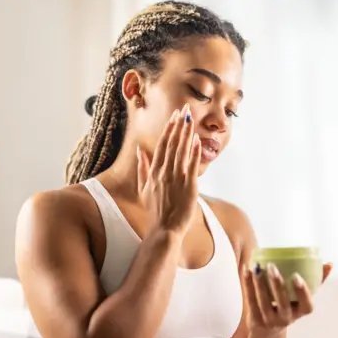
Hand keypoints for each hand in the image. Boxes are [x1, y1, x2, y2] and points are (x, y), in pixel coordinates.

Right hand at [137, 104, 200, 236]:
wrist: (165, 229)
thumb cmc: (155, 210)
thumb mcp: (143, 188)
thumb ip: (142, 168)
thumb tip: (140, 150)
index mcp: (154, 171)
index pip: (162, 145)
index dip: (169, 129)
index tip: (174, 116)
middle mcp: (165, 171)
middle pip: (172, 143)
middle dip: (179, 124)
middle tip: (185, 108)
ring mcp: (177, 178)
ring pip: (182, 150)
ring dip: (186, 132)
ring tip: (190, 118)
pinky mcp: (189, 185)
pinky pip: (192, 164)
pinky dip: (194, 151)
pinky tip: (197, 139)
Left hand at [244, 263, 332, 337]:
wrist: (267, 331)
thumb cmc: (288, 307)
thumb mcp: (301, 298)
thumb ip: (315, 281)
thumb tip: (329, 264)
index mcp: (300, 312)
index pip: (306, 306)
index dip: (302, 292)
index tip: (297, 276)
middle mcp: (286, 318)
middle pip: (283, 303)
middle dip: (277, 284)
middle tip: (271, 266)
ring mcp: (270, 320)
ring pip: (264, 302)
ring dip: (259, 283)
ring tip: (256, 266)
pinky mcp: (255, 319)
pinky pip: (251, 301)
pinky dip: (248, 285)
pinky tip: (246, 270)